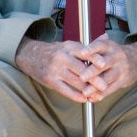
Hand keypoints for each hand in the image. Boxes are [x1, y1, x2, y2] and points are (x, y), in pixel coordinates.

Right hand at [15, 35, 136, 102]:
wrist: (30, 55)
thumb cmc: (56, 51)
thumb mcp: (70, 45)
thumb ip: (89, 45)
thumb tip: (106, 37)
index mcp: (69, 47)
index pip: (84, 52)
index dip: (94, 58)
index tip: (104, 64)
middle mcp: (62, 57)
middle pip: (80, 69)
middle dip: (93, 78)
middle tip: (104, 85)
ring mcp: (55, 70)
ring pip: (74, 81)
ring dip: (86, 89)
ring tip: (97, 94)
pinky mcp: (50, 80)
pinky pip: (64, 90)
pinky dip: (75, 96)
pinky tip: (84, 99)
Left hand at [75, 37, 136, 101]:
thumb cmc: (115, 54)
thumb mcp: (108, 46)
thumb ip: (93, 48)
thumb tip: (78, 50)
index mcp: (110, 46)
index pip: (100, 45)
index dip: (91, 49)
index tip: (82, 53)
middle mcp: (117, 56)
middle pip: (104, 64)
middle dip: (93, 71)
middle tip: (82, 77)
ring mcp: (121, 69)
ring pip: (108, 78)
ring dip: (96, 86)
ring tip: (85, 92)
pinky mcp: (124, 80)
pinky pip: (112, 88)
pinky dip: (102, 94)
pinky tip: (93, 98)